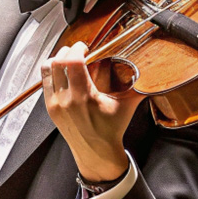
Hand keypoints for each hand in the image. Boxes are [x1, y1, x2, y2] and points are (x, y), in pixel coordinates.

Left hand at [42, 41, 138, 182]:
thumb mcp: (126, 105)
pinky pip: (45, 82)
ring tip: (67, 58)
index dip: (77, 48)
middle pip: (57, 62)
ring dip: (57, 59)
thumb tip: (152, 70)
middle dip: (68, 51)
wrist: (96, 151)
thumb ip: (138, 85)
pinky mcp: (50, 108)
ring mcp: (55, 104)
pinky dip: (51, 72)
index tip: (85, 47)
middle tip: (78, 51)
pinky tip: (62, 71)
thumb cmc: (110, 129)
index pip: (72, 61)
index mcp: (84, 97)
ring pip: (47, 70)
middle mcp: (65, 99)